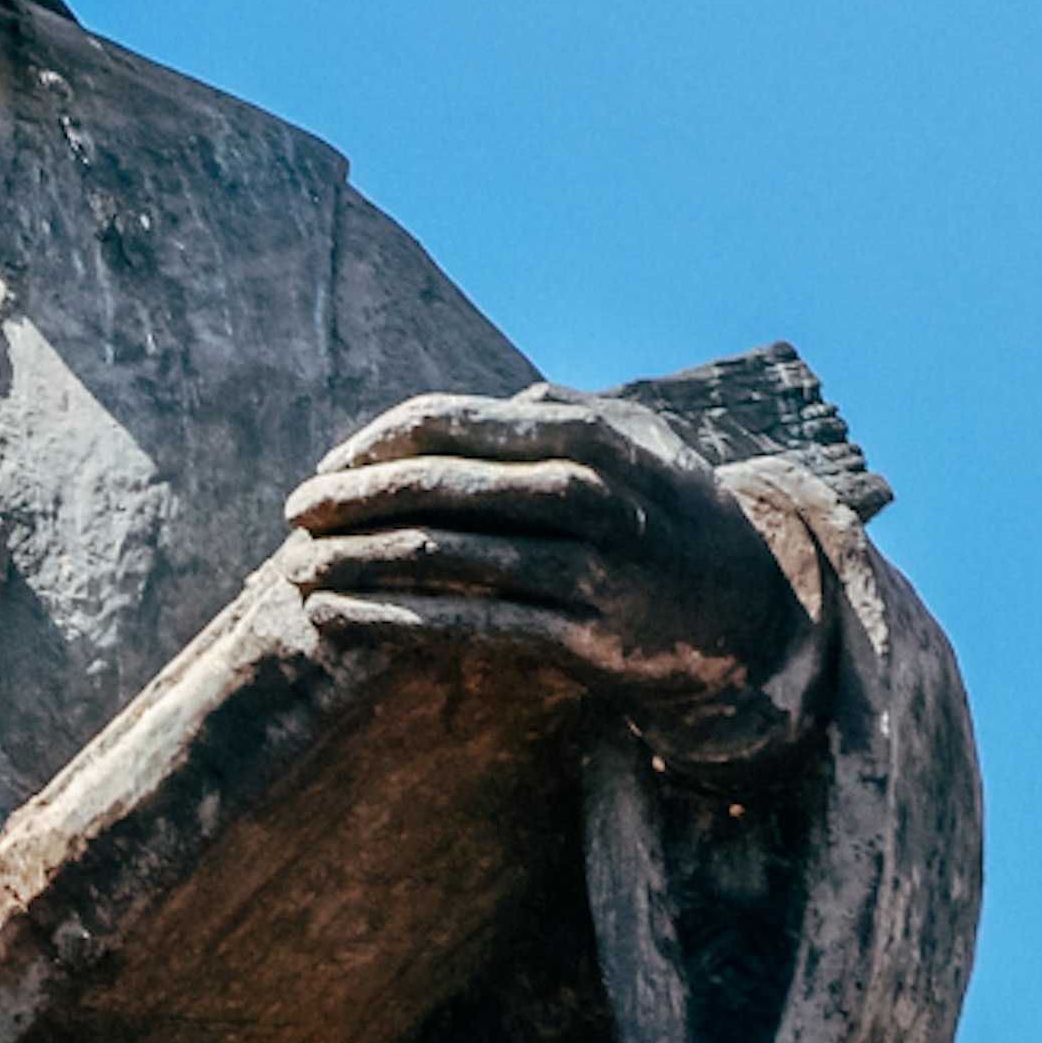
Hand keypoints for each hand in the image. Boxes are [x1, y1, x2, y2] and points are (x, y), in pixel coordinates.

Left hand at [283, 388, 815, 750]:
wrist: (750, 621)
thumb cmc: (671, 515)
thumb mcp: (638, 440)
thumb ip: (559, 411)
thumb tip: (485, 401)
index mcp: (586, 435)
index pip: (450, 422)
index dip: (373, 445)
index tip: (327, 471)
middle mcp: (586, 496)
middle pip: (436, 488)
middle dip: (350, 502)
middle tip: (291, 517)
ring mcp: (585, 572)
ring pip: (443, 561)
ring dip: (356, 565)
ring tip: (296, 574)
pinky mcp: (581, 641)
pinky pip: (466, 629)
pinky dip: (392, 623)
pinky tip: (338, 621)